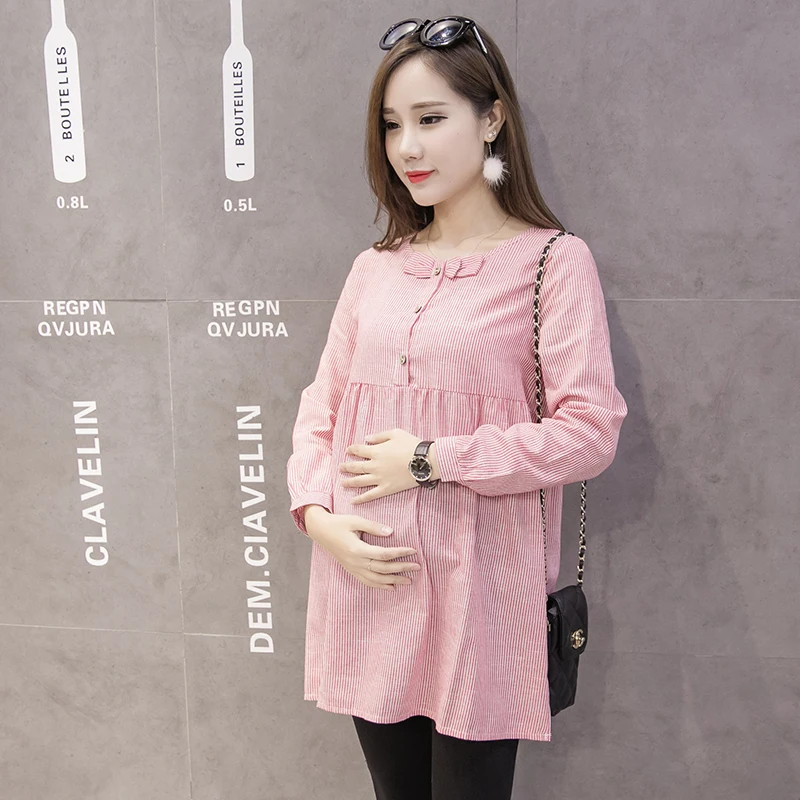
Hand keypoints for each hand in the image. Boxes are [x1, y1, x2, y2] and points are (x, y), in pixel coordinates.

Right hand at [305, 508, 421, 590]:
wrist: (320, 531)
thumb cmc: (338, 523)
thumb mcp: (356, 520)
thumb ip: (373, 527)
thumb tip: (391, 532)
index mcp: (357, 550)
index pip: (383, 554)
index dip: (399, 553)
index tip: (413, 550)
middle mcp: (355, 562)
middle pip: (383, 569)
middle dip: (401, 568)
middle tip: (417, 566)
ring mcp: (352, 568)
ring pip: (376, 580)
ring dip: (393, 581)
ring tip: (408, 581)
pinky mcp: (351, 570)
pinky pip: (366, 582)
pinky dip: (379, 586)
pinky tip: (390, 587)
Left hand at [339, 428, 438, 504]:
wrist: (424, 461)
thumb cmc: (411, 445)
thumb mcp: (395, 433)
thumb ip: (379, 436)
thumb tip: (366, 439)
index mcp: (376, 451)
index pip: (358, 450)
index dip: (351, 449)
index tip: (348, 450)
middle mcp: (374, 465)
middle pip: (356, 466)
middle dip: (346, 466)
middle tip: (340, 467)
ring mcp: (379, 478)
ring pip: (359, 481)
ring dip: (349, 482)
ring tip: (342, 483)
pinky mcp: (386, 489)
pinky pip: (370, 495)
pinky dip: (360, 499)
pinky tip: (353, 500)